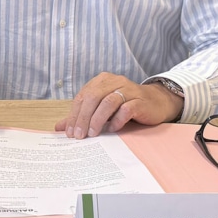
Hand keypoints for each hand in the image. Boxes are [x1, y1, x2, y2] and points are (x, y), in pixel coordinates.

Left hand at [55, 73, 183, 138]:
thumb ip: (82, 116)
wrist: (156, 103)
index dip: (74, 115)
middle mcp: (113, 81)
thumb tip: (60, 127)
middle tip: (79, 136)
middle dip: (83, 118)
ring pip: (108, 102)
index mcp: (101, 81)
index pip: (82, 97)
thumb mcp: (102, 109)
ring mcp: (128, 90)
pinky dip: (117, 120)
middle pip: (93, 98)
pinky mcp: (140, 101)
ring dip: (98, 119)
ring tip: (93, 134)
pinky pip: (126, 109)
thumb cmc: (126, 105)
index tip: (69, 133)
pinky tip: (113, 129)